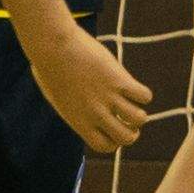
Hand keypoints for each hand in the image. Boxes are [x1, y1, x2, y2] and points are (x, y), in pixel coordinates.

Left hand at [22, 20, 153, 153]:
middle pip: (125, 138)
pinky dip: (144, 93)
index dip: (114, 141)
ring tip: (134, 103)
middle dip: (132, 132)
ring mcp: (108, 97)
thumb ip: (72, 108)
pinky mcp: (118, 79)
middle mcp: (95, 114)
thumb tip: (81, 110)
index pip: (104, 146)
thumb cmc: (49, 66)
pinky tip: (133, 85)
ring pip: (139, 118)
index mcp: (79, 122)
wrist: (52, 46)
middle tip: (130, 120)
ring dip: (140, 114)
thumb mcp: (57, 97)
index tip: (114, 128)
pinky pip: (144, 95)